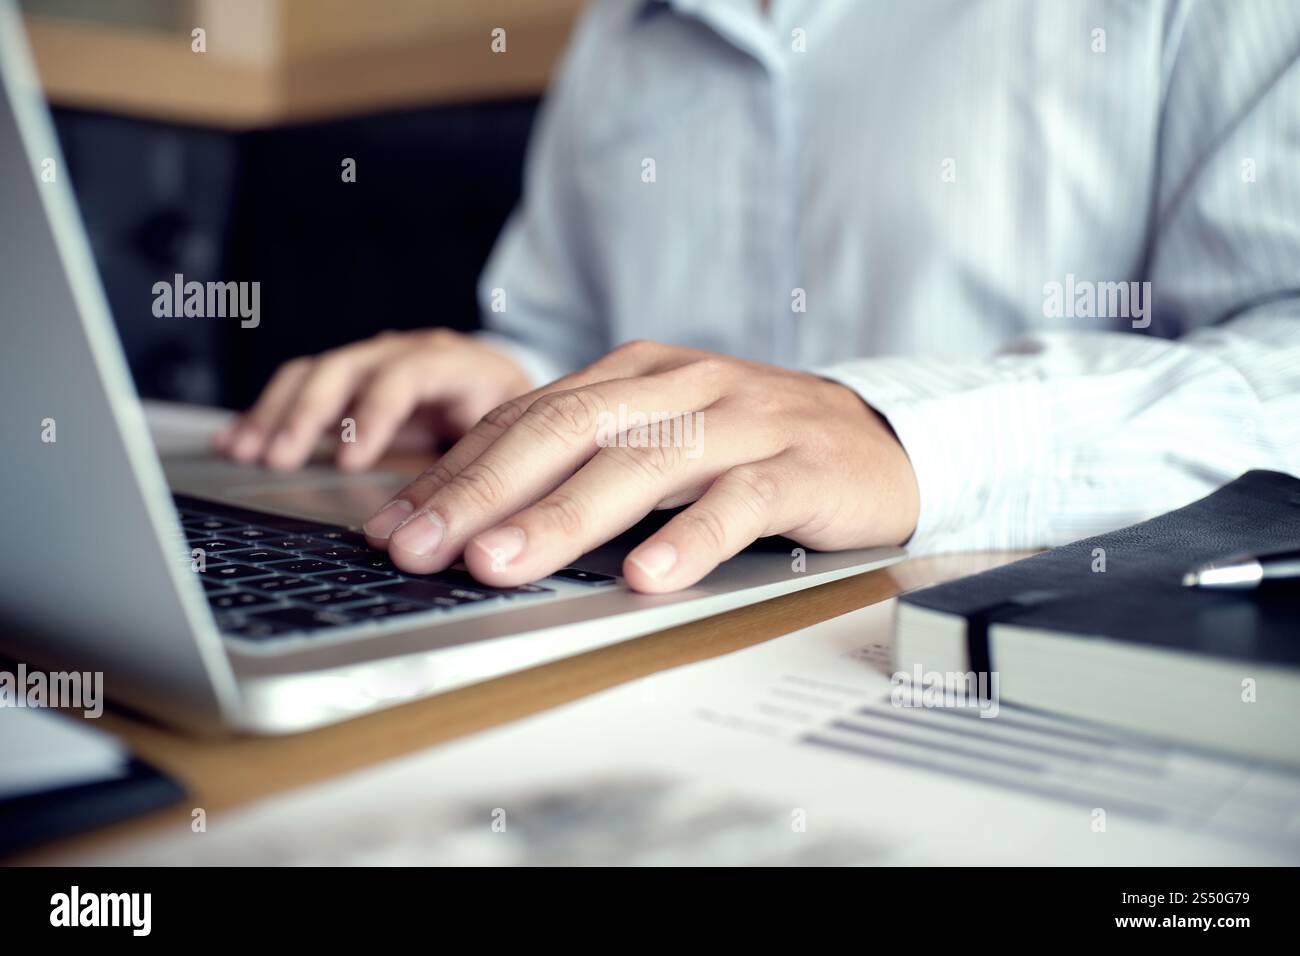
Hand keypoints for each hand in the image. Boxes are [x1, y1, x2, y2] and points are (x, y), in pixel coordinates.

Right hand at [213, 329, 531, 470]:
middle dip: (309, 414)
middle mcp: (411, 353)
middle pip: (349, 367)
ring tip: (247, 454)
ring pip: (317, 374)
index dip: (375, 414)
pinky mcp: (353, 382)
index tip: (350, 460)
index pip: (409, 375)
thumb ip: (485, 472)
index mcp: (457, 365)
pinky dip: (266, 415)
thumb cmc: (516, 427)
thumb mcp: (513, 444)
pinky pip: (301, 387)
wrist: (513, 391)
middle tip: (279, 459)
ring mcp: (378, 363)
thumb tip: (456, 520)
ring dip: (277, 414)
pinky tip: (235, 443)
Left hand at [363, 340, 918, 592]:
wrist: (881, 437)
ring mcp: (743, 422)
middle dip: (482, 490)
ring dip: (563, 516)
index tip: (394, 524)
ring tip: (499, 563)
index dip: (456, 471)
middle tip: (416, 545)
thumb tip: (480, 512)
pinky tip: (648, 575)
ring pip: (641, 463)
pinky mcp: (801, 466)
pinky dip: (691, 537)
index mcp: (637, 374)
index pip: (527, 417)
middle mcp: (681, 386)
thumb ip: (587, 459)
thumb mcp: (663, 435)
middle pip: (567, 429)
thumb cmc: (755, 445)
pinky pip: (741, 502)